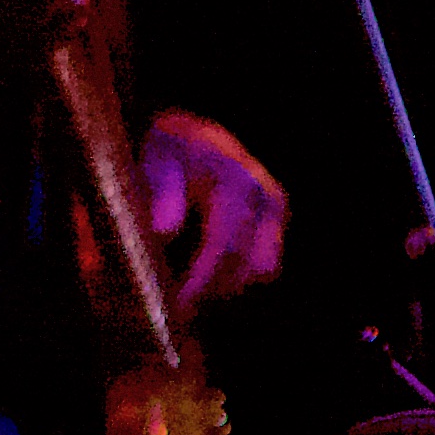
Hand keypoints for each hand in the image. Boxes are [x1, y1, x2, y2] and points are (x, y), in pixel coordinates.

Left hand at [139, 109, 286, 312]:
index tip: (179, 302)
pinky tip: (210, 271)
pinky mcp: (277, 217)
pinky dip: (238, 272)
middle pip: (248, 262)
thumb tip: (165, 232)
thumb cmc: (170, 148)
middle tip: (180, 300)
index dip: (202, 277)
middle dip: (214, 287)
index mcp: (234, 178)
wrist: (191, 132)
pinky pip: (266, 261)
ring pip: (263, 268)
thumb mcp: (157, 161)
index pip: (223, 242)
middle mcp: (263, 192)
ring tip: (192, 284)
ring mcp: (274, 205)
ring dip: (228, 282)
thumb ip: (163, 194)